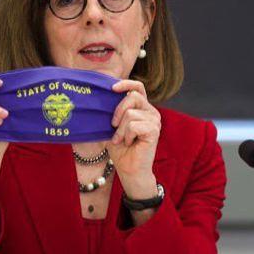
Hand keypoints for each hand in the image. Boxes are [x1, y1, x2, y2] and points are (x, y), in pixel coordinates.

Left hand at [107, 80, 160, 196]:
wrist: (129, 169)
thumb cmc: (120, 149)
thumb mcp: (112, 127)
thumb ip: (110, 112)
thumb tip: (98, 98)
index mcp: (142, 107)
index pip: (137, 87)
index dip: (126, 83)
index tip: (112, 88)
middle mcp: (151, 111)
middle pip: (133, 96)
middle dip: (118, 111)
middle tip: (113, 126)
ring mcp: (154, 120)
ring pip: (131, 114)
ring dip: (120, 130)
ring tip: (121, 140)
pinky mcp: (154, 130)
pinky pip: (134, 125)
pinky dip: (127, 136)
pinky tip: (129, 143)